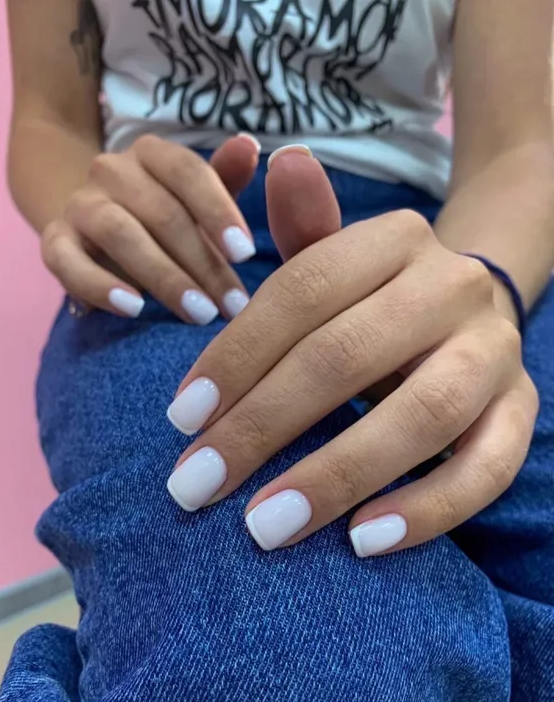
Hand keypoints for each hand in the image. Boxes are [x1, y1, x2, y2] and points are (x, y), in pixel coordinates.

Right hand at [41, 133, 259, 321]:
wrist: (94, 229)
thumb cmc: (163, 217)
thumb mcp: (198, 199)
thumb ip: (224, 177)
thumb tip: (250, 147)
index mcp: (151, 154)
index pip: (187, 171)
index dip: (218, 211)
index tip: (247, 254)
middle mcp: (111, 171)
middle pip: (161, 212)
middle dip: (203, 263)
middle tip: (233, 306)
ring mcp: (79, 206)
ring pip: (119, 234)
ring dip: (164, 276)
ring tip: (198, 313)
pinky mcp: (55, 242)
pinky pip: (68, 263)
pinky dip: (100, 286)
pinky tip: (135, 309)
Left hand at [165, 148, 537, 556]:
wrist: (473, 311)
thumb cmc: (376, 297)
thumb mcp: (338, 256)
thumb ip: (304, 224)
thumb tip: (281, 160)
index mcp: (395, 241)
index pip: (301, 291)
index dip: (235, 356)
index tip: (181, 421)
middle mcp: (451, 287)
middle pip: (345, 356)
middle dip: (261, 427)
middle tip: (196, 488)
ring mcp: (494, 352)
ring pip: (420, 416)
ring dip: (336, 475)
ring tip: (266, 528)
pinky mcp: (522, 410)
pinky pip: (487, 468)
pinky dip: (428, 509)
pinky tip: (362, 542)